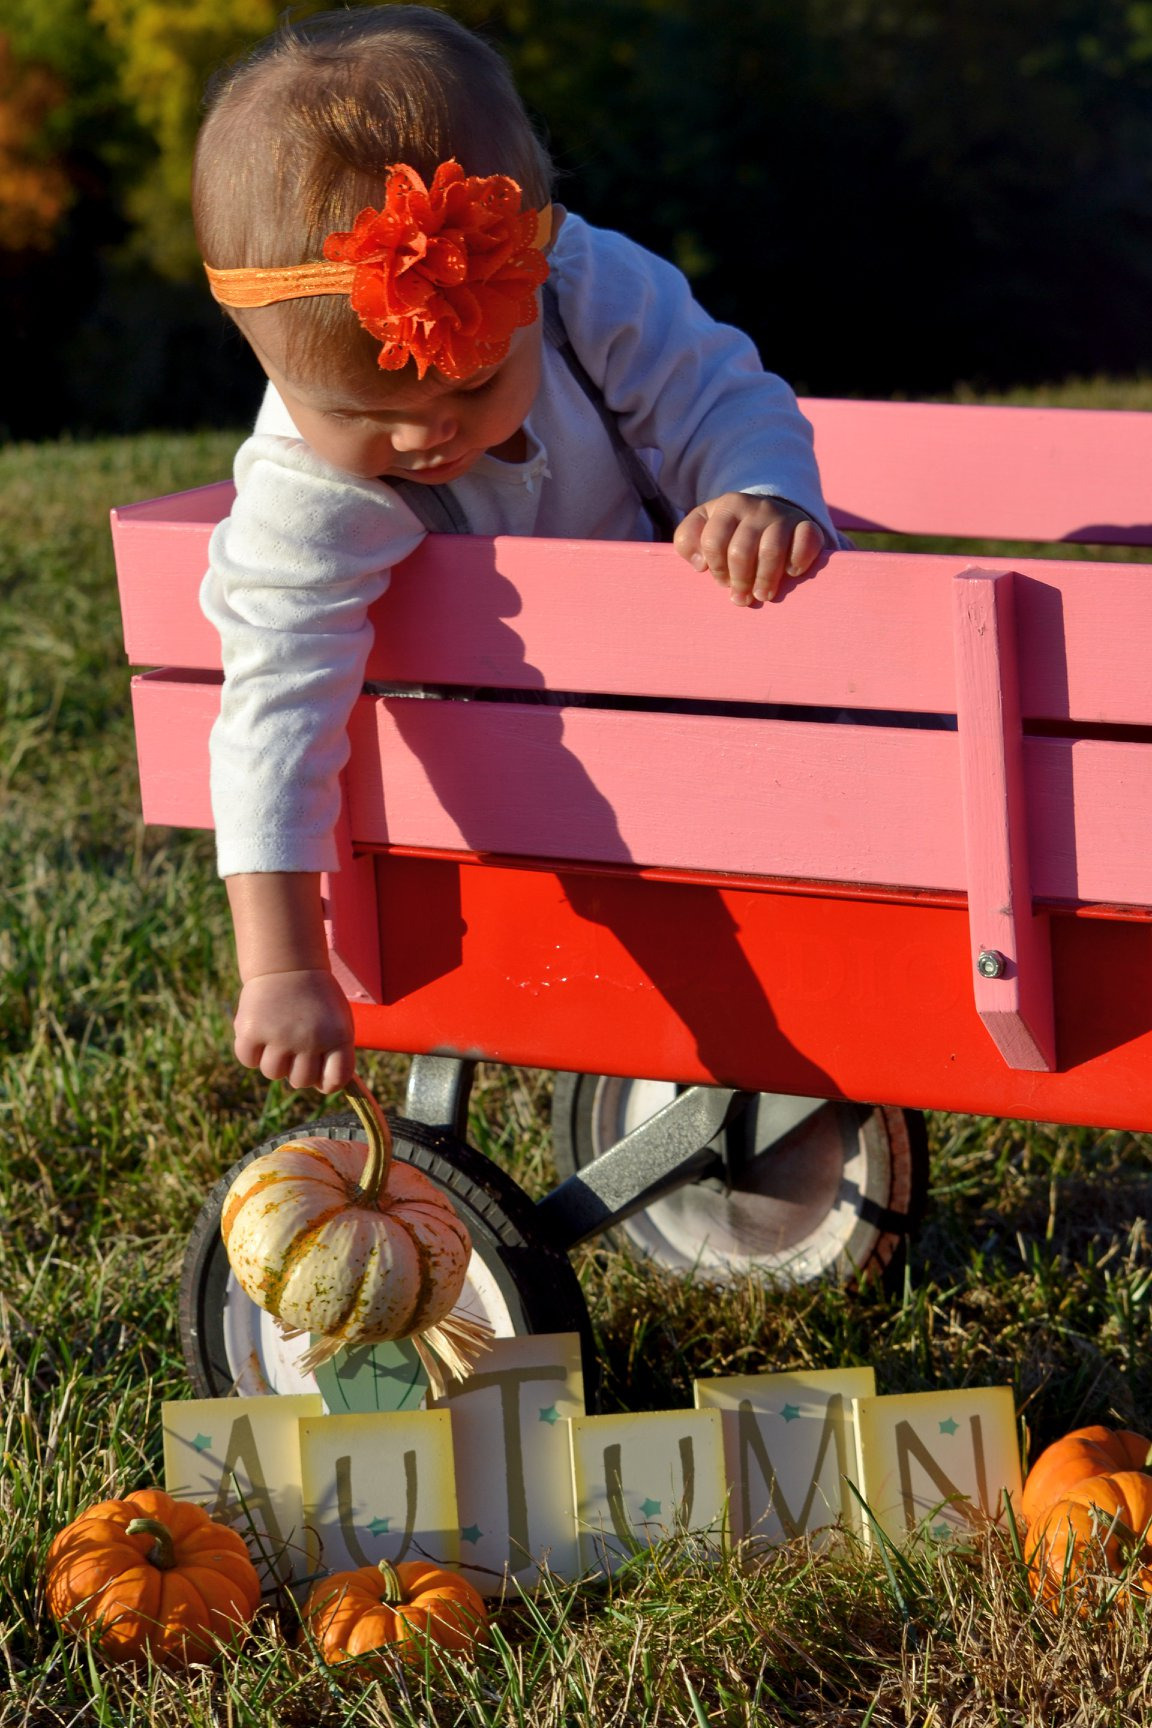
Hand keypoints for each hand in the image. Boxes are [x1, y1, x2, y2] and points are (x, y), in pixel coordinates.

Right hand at [232, 968, 355, 1093]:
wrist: (287, 965)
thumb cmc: (316, 998)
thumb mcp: (337, 1021)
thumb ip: (336, 1054)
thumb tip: (325, 1087)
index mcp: (338, 1036)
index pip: (336, 1080)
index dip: (326, 1082)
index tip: (320, 1075)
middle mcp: (311, 1038)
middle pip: (301, 1082)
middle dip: (297, 1068)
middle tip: (296, 1043)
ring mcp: (280, 1036)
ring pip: (273, 1073)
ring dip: (274, 1059)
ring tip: (278, 1033)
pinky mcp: (252, 1031)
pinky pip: (249, 1060)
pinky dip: (251, 1051)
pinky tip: (261, 1030)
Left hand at [674, 492, 824, 605]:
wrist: (772, 513)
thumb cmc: (732, 530)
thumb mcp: (704, 527)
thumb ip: (688, 539)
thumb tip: (699, 564)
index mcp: (728, 506)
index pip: (713, 541)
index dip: (716, 568)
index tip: (722, 581)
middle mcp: (756, 507)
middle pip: (741, 550)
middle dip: (739, 580)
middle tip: (740, 598)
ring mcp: (783, 515)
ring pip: (771, 551)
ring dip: (765, 580)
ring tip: (762, 595)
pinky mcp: (807, 525)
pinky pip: (806, 541)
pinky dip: (798, 561)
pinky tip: (791, 573)